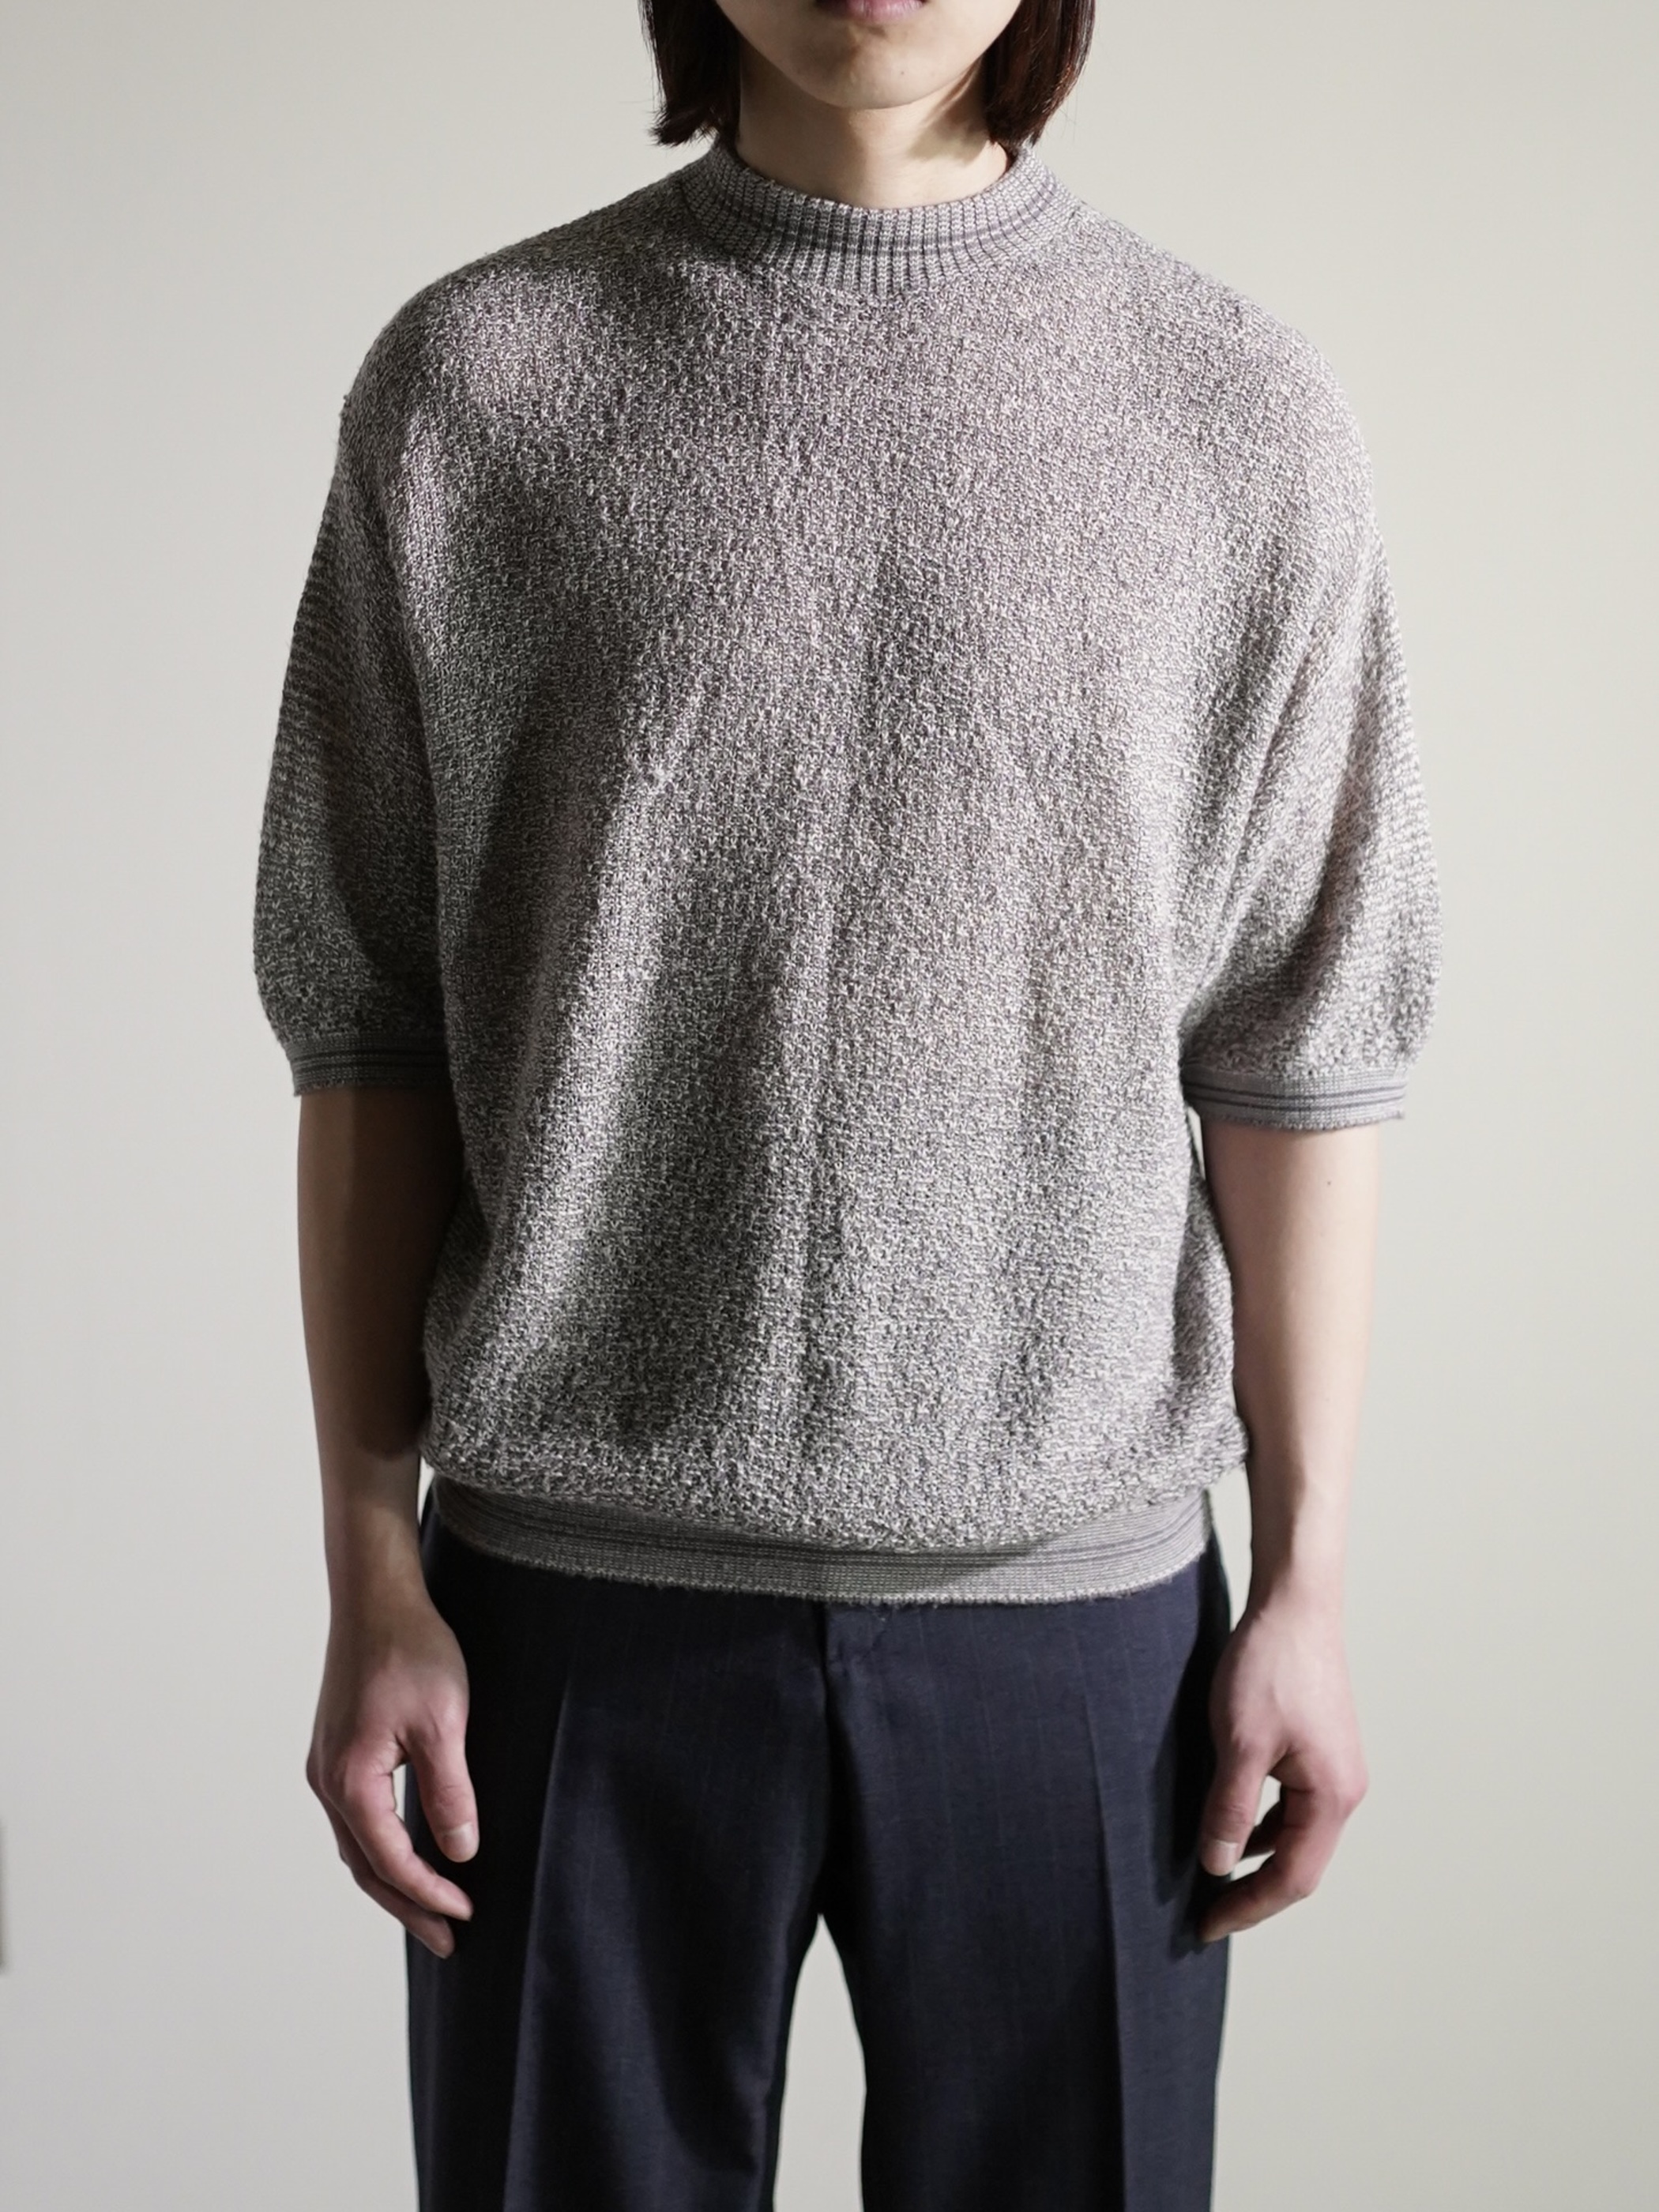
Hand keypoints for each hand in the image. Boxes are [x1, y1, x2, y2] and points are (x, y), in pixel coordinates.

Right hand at [307, 1582, 478, 1956]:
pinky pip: (355, 1817)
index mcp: (349, 1780)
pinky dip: (381, 1847)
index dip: (429, 1894)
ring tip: (433, 1909)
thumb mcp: (443, 1721)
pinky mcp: (336, 1750)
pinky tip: (408, 1853)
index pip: (390, 1861)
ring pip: (356, 1844)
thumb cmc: (411, 1649)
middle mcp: (326, 1780)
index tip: (467, 1914)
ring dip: (392, 1880)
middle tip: (449, 1940)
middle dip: (408, 1905)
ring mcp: (325, 1766)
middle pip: (365, 1865)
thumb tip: (460, 1852)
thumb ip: (450, 1790)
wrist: (375, 1597)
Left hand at [1196, 1586, 1367, 1942]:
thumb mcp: (1239, 1742)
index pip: (1291, 1878)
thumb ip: (1229, 1808)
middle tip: (1205, 1914)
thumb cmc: (1270, 1666)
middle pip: (1299, 1865)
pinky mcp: (1319, 1751)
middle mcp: (1343, 1791)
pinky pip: (1292, 1808)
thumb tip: (1218, 1867)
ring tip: (1212, 1880)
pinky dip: (1263, 1827)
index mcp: (1331, 1797)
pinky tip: (1232, 1828)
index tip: (1206, 1927)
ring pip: (1295, 1837)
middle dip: (1253, 1893)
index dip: (1248, 1907)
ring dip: (1257, 1861)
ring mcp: (1335, 1771)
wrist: (1295, 1605)